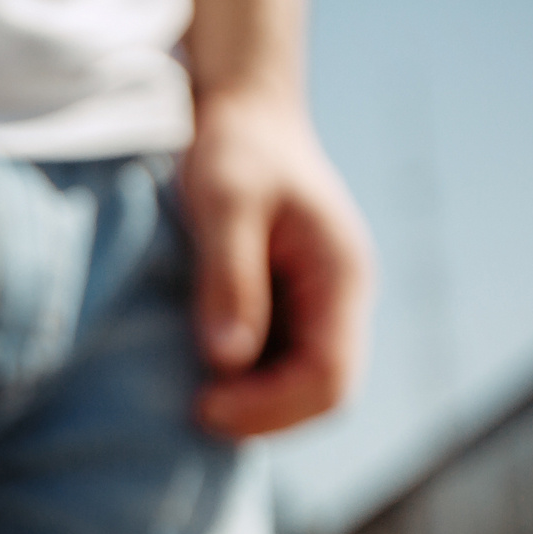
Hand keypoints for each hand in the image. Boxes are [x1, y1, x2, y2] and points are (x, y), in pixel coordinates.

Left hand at [182, 87, 374, 438]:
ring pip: (301, 391)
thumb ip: (229, 278)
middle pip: (323, 395)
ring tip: (191, 396)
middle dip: (262, 416)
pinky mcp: (290, 313)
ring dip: (252, 406)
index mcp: (341, 277)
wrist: (243, 117)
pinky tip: (198, 377)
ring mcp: (318, 310)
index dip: (270, 407)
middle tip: (192, 411)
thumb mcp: (224, 203)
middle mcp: (341, 301)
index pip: (330, 377)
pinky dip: (243, 386)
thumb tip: (228, 360)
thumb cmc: (234, 150)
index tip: (204, 405)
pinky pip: (277, 371)